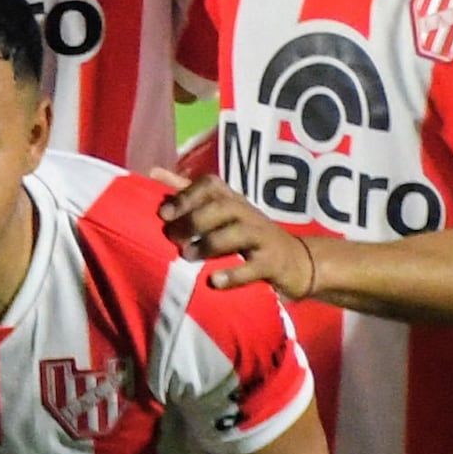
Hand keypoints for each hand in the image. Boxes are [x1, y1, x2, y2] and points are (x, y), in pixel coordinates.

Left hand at [160, 166, 319, 299]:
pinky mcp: (272, 264)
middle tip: (172, 237)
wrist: (298, 261)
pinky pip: (253, 267)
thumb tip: (154, 172)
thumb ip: (191, 194)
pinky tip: (214, 281)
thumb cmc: (250, 235)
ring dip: (209, 244)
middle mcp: (248, 214)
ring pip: (237, 233)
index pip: (211, 185)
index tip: (163, 213)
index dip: (186, 195)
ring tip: (187, 257)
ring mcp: (262, 238)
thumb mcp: (224, 212)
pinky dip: (233, 274)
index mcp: (233, 201)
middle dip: (194, 220)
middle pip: (222, 207)